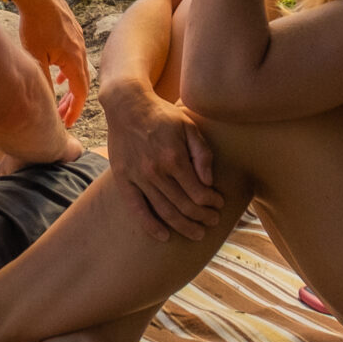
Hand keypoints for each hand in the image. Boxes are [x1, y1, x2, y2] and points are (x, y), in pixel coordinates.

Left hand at [16, 0, 91, 125]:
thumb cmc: (34, 24)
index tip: (68, 124)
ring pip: (79, 69)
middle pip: (82, 83)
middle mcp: (81, 50)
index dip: (74, 111)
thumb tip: (45, 101)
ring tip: (61, 99)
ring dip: (71, 86)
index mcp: (74, 59)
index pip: (80, 93)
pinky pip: (75, 57)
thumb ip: (43, 81)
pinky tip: (58, 74)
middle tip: (63, 116)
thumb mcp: (35, 58)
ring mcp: (78, 38)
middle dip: (73, 102)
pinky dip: (69, 70)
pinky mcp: (72, 30)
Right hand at [102, 78, 222, 243]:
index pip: (198, 192)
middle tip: (212, 222)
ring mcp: (138, 177)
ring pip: (164, 211)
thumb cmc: (162, 115)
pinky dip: (150, 226)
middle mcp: (155, 171)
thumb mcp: (188, 126)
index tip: (219, 204)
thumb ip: (202, 153)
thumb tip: (209, 181)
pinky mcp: (123, 179)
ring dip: (183, 226)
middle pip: (184, 206)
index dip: (212, 202)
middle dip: (202, 218)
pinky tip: (164, 236)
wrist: (127, 105)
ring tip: (197, 233)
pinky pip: (136, 209)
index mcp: (174, 157)